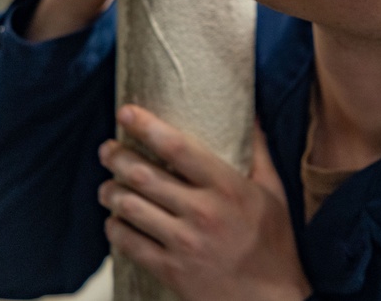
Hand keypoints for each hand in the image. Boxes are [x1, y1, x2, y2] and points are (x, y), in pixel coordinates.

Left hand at [98, 105, 312, 300]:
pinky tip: (114, 221)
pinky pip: (130, 244)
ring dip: (110, 192)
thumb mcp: (274, 194)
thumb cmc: (274, 246)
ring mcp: (184, 243)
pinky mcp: (171, 270)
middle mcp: (203, 212)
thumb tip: (249, 115)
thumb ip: (259, 153)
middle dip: (117, 156)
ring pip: (130, 207)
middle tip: (108, 149)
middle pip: (144, 175)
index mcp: (227, 188)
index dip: (147, 126)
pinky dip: (115, 229)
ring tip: (106, 185)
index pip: (178, 147)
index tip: (126, 112)